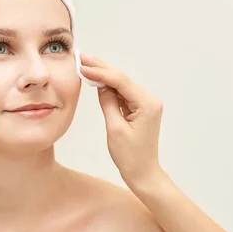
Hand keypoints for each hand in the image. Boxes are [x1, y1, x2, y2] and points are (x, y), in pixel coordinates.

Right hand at [79, 53, 163, 184]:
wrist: (143, 173)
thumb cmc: (130, 156)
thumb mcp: (115, 128)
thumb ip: (108, 103)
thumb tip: (101, 85)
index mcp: (147, 104)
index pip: (120, 82)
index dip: (100, 72)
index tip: (83, 66)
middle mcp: (149, 101)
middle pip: (122, 80)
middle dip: (102, 69)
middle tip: (83, 58)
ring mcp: (146, 105)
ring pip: (122, 86)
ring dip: (104, 77)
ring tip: (86, 66)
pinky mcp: (140, 111)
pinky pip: (123, 95)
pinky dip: (110, 89)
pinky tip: (97, 81)